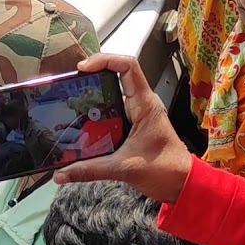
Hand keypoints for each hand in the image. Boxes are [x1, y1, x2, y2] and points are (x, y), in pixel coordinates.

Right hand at [52, 54, 193, 203]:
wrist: (183, 184)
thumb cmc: (167, 170)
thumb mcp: (124, 168)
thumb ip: (90, 170)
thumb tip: (62, 173)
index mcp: (145, 105)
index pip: (127, 66)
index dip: (104, 60)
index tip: (83, 67)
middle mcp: (141, 104)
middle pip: (116, 74)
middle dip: (93, 74)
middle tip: (72, 82)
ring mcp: (138, 113)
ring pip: (113, 92)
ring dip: (93, 92)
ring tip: (72, 97)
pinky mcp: (133, 124)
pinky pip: (113, 108)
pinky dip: (97, 110)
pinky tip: (83, 119)